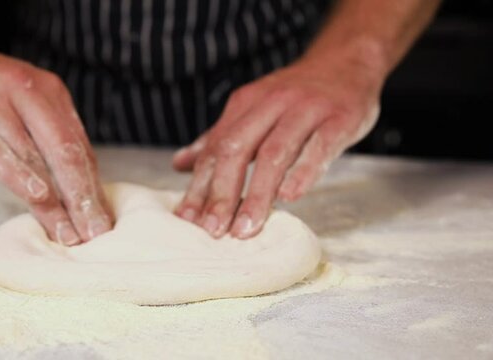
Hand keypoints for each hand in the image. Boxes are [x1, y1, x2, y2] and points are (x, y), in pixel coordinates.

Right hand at [0, 44, 112, 245]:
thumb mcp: (23, 107)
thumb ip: (43, 144)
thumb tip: (67, 197)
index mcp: (50, 92)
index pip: (80, 148)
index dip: (94, 189)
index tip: (104, 221)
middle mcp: (28, 91)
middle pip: (66, 152)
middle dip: (84, 198)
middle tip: (95, 234)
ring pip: (33, 157)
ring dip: (54, 201)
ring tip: (69, 233)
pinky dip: (19, 175)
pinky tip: (38, 196)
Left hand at [173, 55, 382, 238]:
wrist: (347, 62)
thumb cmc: (296, 97)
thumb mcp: (254, 110)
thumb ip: (219, 138)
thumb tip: (179, 164)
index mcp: (246, 104)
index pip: (215, 148)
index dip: (200, 185)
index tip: (188, 219)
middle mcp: (272, 104)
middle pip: (238, 150)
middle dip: (221, 192)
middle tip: (212, 229)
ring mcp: (306, 110)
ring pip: (275, 153)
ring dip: (257, 193)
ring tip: (246, 227)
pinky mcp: (339, 119)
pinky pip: (319, 148)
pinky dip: (303, 172)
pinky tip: (289, 197)